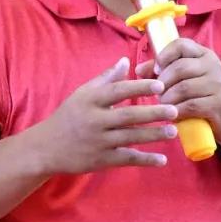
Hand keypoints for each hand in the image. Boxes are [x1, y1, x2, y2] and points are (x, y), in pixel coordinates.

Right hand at [23, 57, 178, 174]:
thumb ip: (106, 78)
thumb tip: (126, 60)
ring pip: (130, 138)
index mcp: (90, 100)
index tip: (160, 84)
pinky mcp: (101, 160)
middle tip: (174, 109)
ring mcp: (99, 142)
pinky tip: (162, 160)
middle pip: (127, 116)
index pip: (118, 91)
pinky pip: (126, 159)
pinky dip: (145, 160)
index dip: (139, 87)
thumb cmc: (68, 116)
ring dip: (153, 135)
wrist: (46, 147)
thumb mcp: (82, 93)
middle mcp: (95, 120)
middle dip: (152, 113)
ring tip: (173, 131)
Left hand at [135, 39, 220, 147]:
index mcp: (204, 54)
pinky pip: (191, 105)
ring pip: (183, 88)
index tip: (156, 70)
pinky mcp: (219, 103)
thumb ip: (161, 71)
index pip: (181, 45)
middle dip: (163, 82)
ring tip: (164, 105)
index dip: (164, 56)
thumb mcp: (184, 79)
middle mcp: (213, 65)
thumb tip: (138, 70)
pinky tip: (173, 114)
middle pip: (180, 67)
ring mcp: (218, 83)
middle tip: (158, 93)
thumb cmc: (200, 95)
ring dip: (168, 99)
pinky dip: (178, 111)